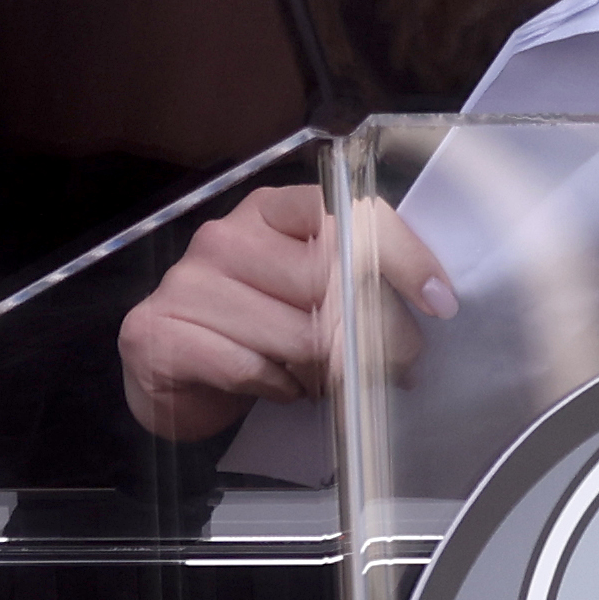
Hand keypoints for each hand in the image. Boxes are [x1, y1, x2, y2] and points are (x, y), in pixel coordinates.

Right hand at [116, 187, 451, 442]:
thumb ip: (355, 283)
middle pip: (327, 279)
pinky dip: (276, 388)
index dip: (400, 255)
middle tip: (399, 365)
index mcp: (269, 210)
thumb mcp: (310, 295)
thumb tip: (430, 306)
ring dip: (325, 370)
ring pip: (294, 333)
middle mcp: (224, 236)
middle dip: (377, 332)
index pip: (344, 213)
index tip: (439, 300)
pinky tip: (279, 388)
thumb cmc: (255, 333)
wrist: (175, 375)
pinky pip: (248, 367)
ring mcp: (188, 281)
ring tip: (328, 380)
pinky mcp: (159, 330)